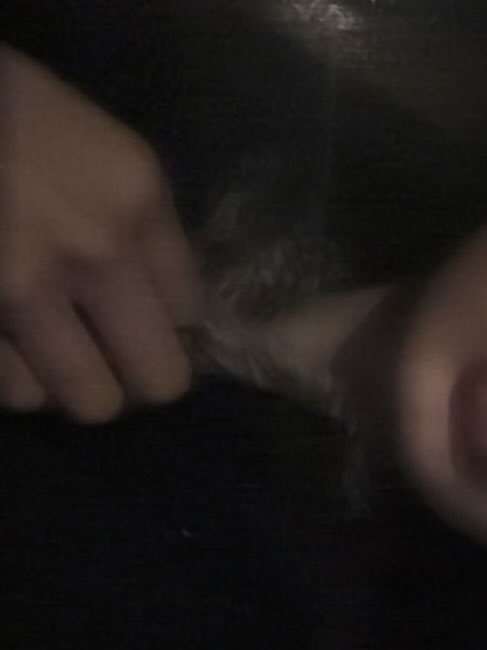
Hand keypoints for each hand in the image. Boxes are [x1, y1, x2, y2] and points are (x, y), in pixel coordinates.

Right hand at [0, 46, 203, 422]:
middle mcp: (93, 250)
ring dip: (70, 382)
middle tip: (111, 360)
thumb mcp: (87, 136)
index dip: (166, 321)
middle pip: (159, 378)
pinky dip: (15, 378)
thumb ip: (132, 217)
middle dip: (138, 378)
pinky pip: (16, 390)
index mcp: (132, 193)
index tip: (141, 314)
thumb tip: (159, 301)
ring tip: (47, 349)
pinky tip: (8, 341)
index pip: (190, 310)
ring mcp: (22, 291)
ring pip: (87, 398)